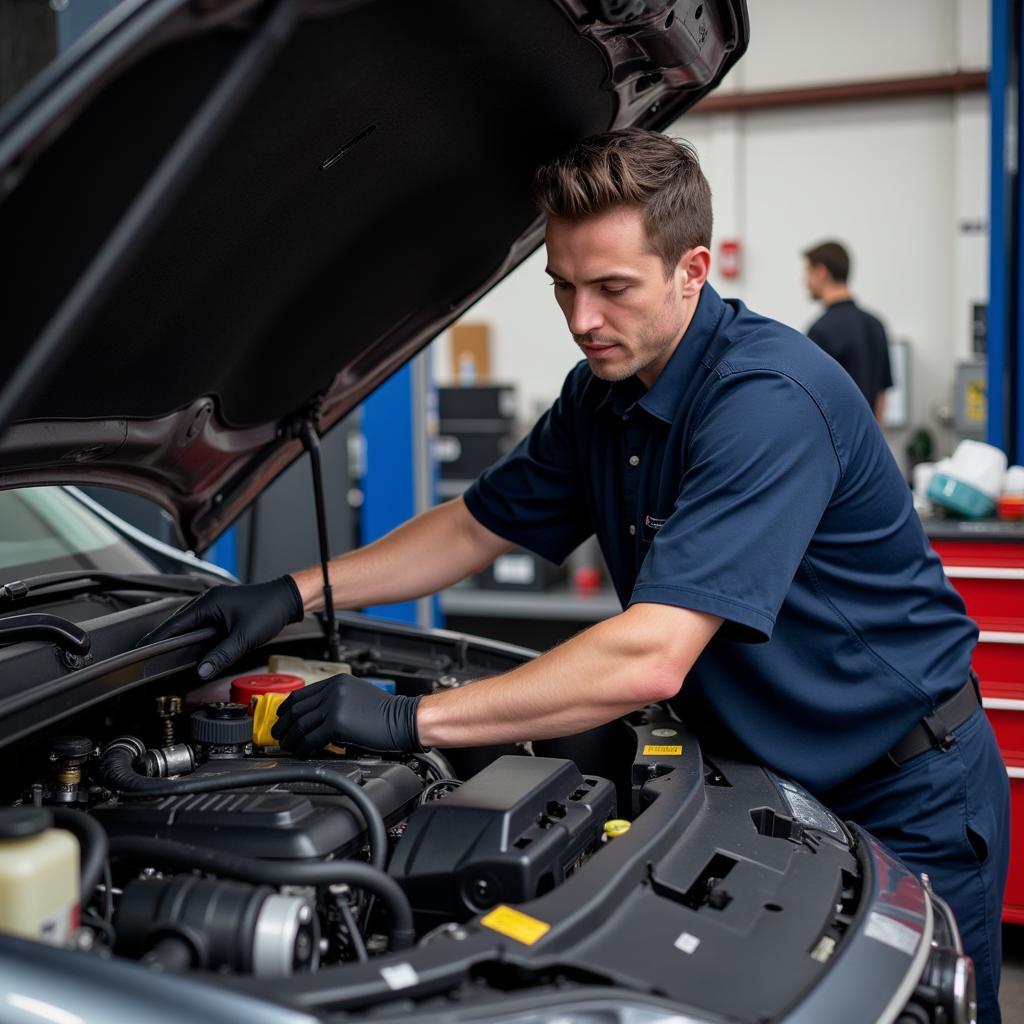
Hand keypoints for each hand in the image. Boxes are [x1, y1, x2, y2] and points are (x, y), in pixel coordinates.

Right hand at [139, 576, 303, 678]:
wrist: (286, 600)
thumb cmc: (268, 611)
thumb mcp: (244, 638)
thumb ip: (222, 655)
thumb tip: (202, 671)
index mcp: (208, 603)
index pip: (174, 624)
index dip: (158, 638)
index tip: (143, 650)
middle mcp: (207, 601)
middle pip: (178, 623)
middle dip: (165, 639)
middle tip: (150, 656)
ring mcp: (214, 604)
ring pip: (189, 623)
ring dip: (179, 637)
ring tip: (165, 653)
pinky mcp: (221, 609)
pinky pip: (200, 622)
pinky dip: (192, 634)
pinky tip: (190, 645)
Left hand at [271, 675, 422, 755]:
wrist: (404, 721)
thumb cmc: (386, 713)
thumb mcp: (357, 696)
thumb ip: (335, 700)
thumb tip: (315, 716)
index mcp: (337, 682)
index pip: (302, 694)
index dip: (287, 708)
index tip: (282, 718)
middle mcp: (333, 690)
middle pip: (296, 708)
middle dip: (283, 724)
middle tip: (279, 736)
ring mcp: (334, 706)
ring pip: (300, 724)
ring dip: (290, 738)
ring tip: (288, 746)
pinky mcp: (337, 724)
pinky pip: (311, 738)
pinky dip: (303, 748)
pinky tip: (304, 752)